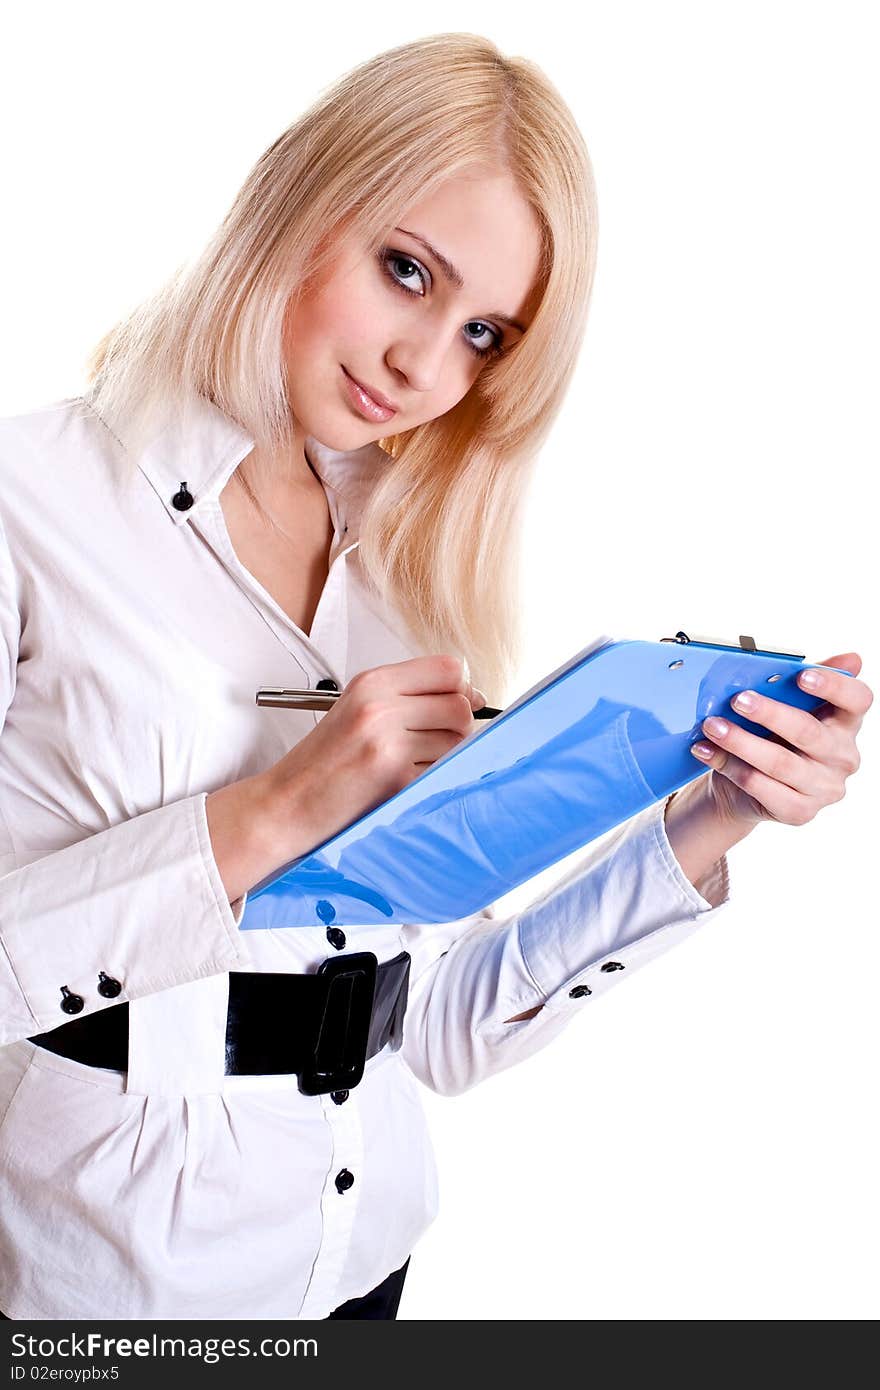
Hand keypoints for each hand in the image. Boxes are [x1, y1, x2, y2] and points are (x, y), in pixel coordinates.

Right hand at [263, 654, 485, 853]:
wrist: (287, 803)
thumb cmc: (323, 762)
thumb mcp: (358, 708)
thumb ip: (407, 695)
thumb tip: (471, 696)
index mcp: (373, 683)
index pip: (448, 668)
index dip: (463, 689)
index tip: (460, 704)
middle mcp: (380, 706)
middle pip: (460, 706)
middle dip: (459, 727)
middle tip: (436, 742)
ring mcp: (388, 742)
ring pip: (456, 741)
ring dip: (445, 756)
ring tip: (410, 765)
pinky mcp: (395, 777)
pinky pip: (441, 771)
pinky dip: (430, 779)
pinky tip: (401, 783)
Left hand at [689, 652, 872, 828]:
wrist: (745, 787)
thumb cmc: (771, 736)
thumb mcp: (786, 706)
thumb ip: (802, 682)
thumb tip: (847, 657)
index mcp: (846, 723)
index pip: (858, 700)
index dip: (834, 685)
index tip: (802, 675)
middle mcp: (843, 757)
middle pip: (809, 732)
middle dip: (770, 713)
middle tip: (738, 700)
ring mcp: (824, 788)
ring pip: (780, 762)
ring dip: (741, 741)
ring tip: (712, 725)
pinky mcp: (800, 811)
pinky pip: (760, 787)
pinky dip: (729, 766)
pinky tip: (707, 751)